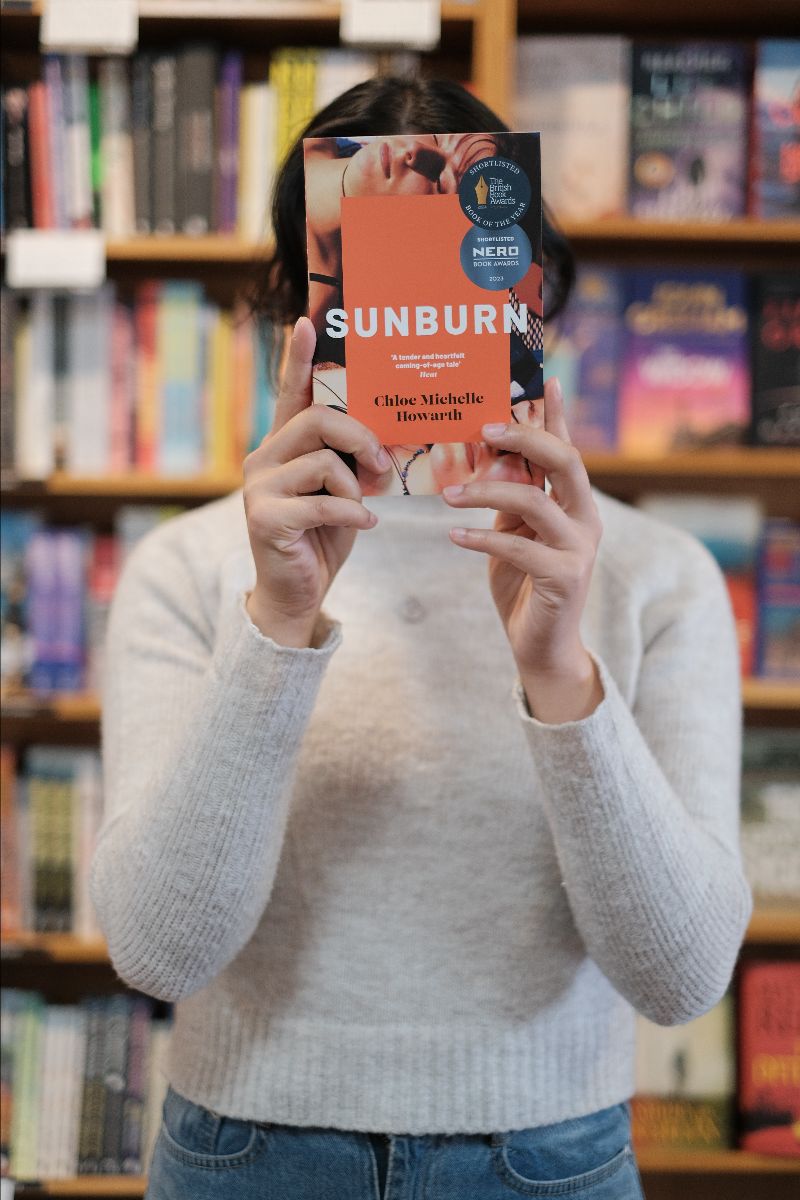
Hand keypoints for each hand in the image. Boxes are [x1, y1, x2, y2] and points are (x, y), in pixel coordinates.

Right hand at [243, 318, 389, 647]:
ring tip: (362, 508)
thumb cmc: (324, 537)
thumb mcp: (343, 490)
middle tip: (384, 466)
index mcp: (281, 446)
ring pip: (324, 461)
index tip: (305, 322)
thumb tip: (382, 437)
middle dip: (361, 438)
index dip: (297, 358)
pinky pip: (323, 502)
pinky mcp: (264, 517)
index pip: (291, 393)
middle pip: (317, 420)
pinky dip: (353, 514)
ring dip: (356, 487)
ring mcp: (259, 487)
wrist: (297, 592)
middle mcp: (262, 458)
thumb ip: (350, 460)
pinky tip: (364, 526)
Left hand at [442, 378, 603, 721]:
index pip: (566, 448)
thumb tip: (488, 454)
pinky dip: (481, 536)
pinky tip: (453, 534)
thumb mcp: (515, 534)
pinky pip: (517, 544)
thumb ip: (511, 499)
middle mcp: (586, 519)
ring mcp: (579, 547)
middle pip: (564, 460)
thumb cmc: (524, 586)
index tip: (544, 378)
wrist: (541, 647)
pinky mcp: (564, 576)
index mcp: (575, 504)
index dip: (557, 414)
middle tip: (486, 426)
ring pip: (534, 500)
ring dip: (486, 491)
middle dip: (526, 436)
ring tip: (449, 494)